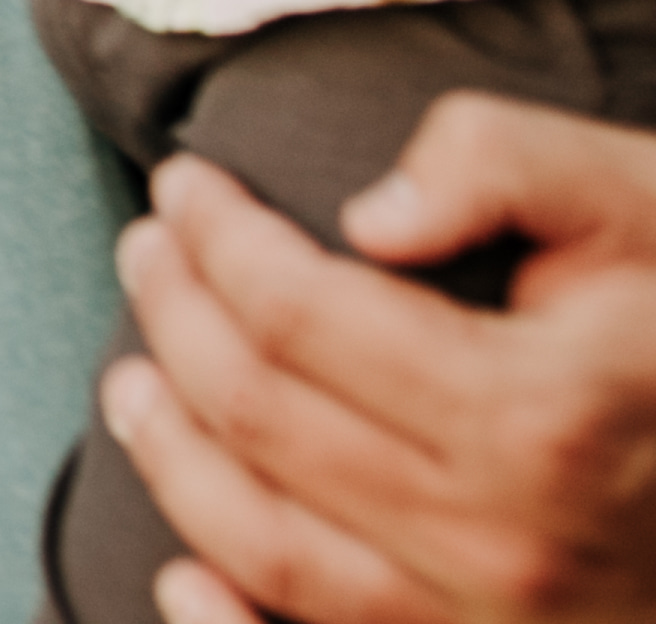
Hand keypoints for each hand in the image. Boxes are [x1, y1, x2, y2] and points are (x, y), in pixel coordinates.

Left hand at [120, 103, 655, 620]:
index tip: (182, 180)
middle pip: (263, 418)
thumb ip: (504, 163)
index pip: (299, 310)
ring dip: (175, 458)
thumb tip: (366, 212)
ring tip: (134, 378)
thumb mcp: (645, 199)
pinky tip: (183, 576)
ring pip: (271, 547)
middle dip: (174, 319)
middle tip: (145, 248)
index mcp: (542, 410)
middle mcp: (512, 537)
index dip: (214, 234)